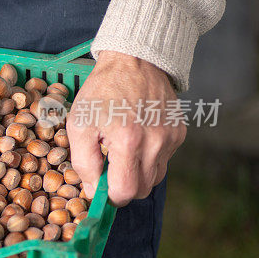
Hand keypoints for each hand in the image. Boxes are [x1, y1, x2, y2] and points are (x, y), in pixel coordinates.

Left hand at [66, 51, 185, 205]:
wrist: (134, 61)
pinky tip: (137, 138)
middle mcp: (155, 142)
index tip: (100, 186)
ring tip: (122, 150)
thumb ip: (84, 162)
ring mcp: (171, 138)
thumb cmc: (101, 92)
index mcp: (128, 141)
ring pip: (155, 178)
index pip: (125, 192)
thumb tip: (94, 190)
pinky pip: (164, 160)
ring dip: (137, 173)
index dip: (110, 196)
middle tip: (109, 168)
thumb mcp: (78, 124)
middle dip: (124, 187)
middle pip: (143, 190)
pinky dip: (149, 157)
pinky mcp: (180, 133)